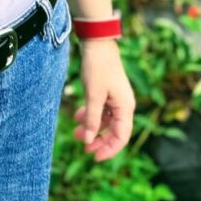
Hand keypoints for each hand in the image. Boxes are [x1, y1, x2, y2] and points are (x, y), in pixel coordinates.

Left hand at [72, 39, 135, 161]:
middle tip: (83, 148)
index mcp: (125, 108)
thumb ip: (92, 119)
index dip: (109, 150)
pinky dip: (90, 114)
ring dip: (92, 128)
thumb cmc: (98, 67)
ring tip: (75, 133)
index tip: (94, 157)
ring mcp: (116, 98)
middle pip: (114, 131)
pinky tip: (76, 116)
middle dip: (98, 141)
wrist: (97, 42)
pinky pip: (101, 109)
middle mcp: (123, 105)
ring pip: (105, 120)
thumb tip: (89, 141)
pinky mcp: (107, 91)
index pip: (121, 137)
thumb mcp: (93, 95)